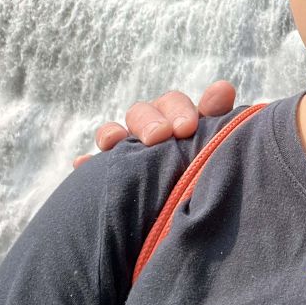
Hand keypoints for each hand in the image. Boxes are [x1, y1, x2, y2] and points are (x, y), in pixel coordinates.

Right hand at [72, 80, 237, 166]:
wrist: (189, 216)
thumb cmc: (208, 174)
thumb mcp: (215, 148)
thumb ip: (219, 122)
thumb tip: (223, 88)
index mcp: (180, 122)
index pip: (174, 104)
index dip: (178, 110)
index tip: (186, 127)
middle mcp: (152, 131)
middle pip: (142, 113)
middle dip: (149, 121)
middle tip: (159, 136)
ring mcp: (128, 151)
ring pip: (115, 132)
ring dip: (112, 132)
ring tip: (112, 142)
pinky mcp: (109, 174)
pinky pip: (92, 165)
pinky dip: (87, 164)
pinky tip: (82, 164)